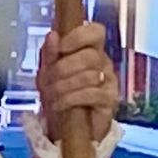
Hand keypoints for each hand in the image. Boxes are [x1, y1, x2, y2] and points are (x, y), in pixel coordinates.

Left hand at [36, 21, 116, 148]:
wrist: (66, 126)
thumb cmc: (59, 93)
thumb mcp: (47, 72)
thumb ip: (50, 53)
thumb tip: (53, 35)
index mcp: (90, 49)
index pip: (95, 31)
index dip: (79, 37)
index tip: (61, 47)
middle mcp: (103, 62)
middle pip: (90, 56)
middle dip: (64, 68)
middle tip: (48, 81)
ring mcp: (110, 81)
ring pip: (90, 76)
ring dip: (64, 86)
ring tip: (51, 96)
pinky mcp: (110, 100)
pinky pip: (92, 94)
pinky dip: (71, 99)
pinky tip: (60, 105)